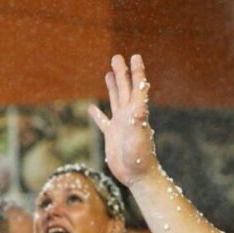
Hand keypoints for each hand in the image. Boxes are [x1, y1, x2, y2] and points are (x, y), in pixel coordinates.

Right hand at [88, 54, 160, 186]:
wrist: (137, 175)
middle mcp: (128, 115)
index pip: (137, 86)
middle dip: (122, 72)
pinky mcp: (111, 136)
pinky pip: (103, 122)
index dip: (137, 71)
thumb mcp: (139, 135)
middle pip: (124, 88)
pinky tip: (91, 109)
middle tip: (117, 57)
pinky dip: (97, 115)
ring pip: (115, 100)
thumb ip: (138, 119)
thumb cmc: (140, 156)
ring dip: (113, 87)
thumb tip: (141, 104)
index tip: (134, 56)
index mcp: (136, 111)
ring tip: (109, 73)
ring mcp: (120, 124)